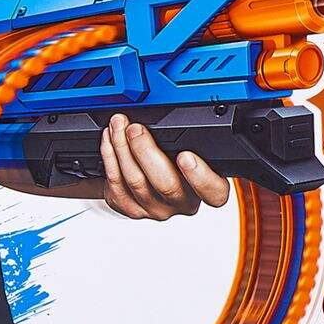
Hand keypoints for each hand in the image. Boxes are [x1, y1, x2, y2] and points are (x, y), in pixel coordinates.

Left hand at [98, 115, 233, 220]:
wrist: (149, 179)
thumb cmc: (174, 159)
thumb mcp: (190, 147)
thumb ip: (189, 139)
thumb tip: (173, 114)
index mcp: (205, 189)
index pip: (213, 192)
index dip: (200, 176)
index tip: (185, 156)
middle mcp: (182, 204)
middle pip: (165, 184)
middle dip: (145, 151)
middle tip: (135, 129)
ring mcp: (156, 209)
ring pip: (135, 182)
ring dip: (122, 149)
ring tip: (118, 126)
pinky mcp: (132, 209)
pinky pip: (116, 185)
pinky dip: (110, 159)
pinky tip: (109, 143)